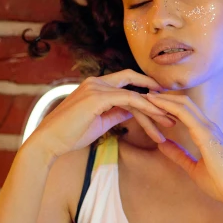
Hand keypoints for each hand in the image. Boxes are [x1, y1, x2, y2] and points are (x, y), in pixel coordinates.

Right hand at [29, 70, 174, 158]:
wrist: (48, 142)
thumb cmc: (71, 134)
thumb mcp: (101, 121)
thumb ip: (118, 112)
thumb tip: (135, 110)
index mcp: (96, 85)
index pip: (127, 81)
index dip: (146, 87)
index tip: (164, 100)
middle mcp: (96, 82)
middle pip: (134, 80)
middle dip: (156, 93)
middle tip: (174, 107)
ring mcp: (96, 88)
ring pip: (134, 94)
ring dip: (154, 109)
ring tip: (169, 123)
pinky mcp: (97, 98)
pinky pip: (128, 100)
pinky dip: (145, 109)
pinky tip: (156, 120)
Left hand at [145, 92, 222, 208]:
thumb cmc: (221, 183)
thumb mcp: (194, 168)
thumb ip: (179, 155)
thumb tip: (162, 144)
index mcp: (208, 134)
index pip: (187, 112)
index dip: (170, 104)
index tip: (153, 102)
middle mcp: (209, 127)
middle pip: (185, 102)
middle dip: (165, 96)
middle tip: (146, 92)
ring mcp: (209, 129)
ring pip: (183, 104)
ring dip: (164, 98)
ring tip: (147, 94)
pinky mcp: (206, 135)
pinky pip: (184, 114)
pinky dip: (168, 107)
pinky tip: (154, 105)